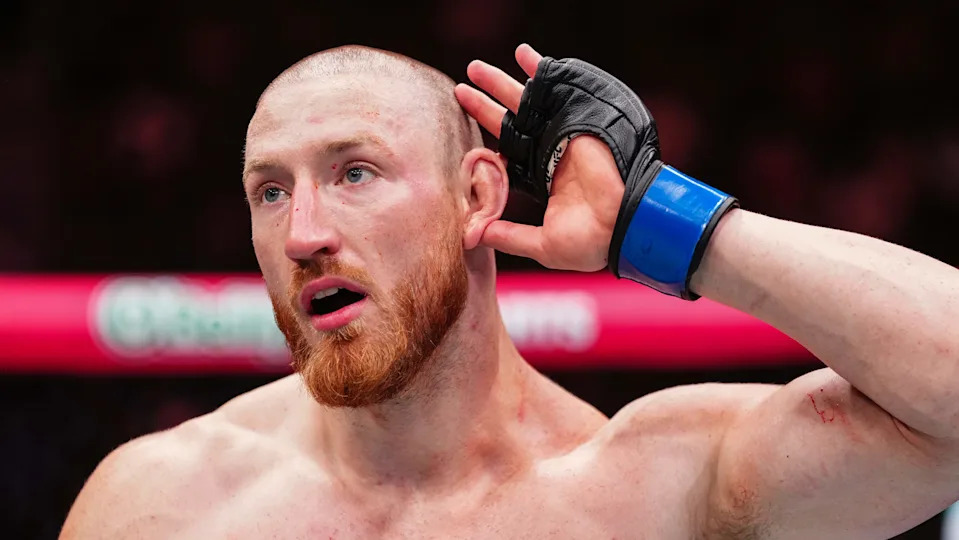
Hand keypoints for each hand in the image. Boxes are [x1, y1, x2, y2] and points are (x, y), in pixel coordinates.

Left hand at [454, 44, 624, 272]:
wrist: (624, 226)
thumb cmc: (589, 243)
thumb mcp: (540, 245)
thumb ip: (507, 236)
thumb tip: (473, 237)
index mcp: (542, 181)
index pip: (507, 154)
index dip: (486, 143)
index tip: (467, 134)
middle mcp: (549, 154)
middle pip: (510, 123)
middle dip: (485, 105)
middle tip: (461, 86)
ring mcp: (562, 136)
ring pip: (524, 104)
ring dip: (500, 84)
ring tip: (475, 68)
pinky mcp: (575, 122)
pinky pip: (554, 91)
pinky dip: (539, 70)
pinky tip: (521, 53)